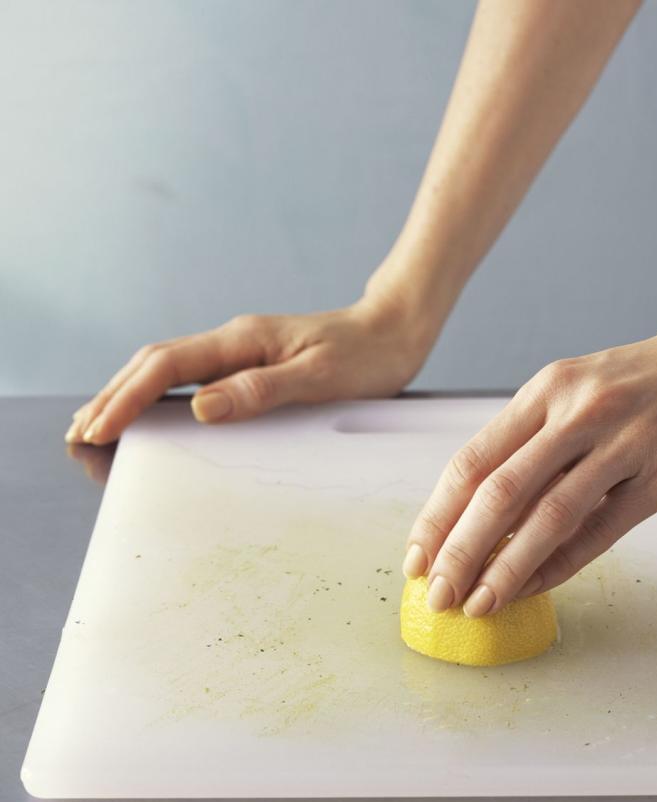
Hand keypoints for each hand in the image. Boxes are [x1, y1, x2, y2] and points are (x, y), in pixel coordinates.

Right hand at [66, 296, 433, 444]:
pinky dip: (162, 396)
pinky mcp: (252, 363)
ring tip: (99, 426)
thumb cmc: (366, 357)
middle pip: (154, 364)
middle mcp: (233, 341)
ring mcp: (240, 350)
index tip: (98, 430)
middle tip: (81, 434)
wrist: (395, 332)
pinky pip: (193, 377)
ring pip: (169, 369)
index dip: (128, 399)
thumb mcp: (318, 378)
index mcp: (242, 340)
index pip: (167, 367)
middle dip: (114, 397)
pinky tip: (156, 414)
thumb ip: (260, 391)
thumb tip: (200, 409)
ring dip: (130, 395)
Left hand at [403, 306, 656, 616]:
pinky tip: (533, 590)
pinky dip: (561, 566)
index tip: (416, 556)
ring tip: (476, 605)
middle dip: (457, 551)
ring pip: (545, 516)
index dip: (437, 514)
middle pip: (497, 491)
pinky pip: (601, 531)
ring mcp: (623, 442)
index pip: (473, 459)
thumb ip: (544, 437)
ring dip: (503, 568)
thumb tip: (494, 503)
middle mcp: (578, 411)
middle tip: (436, 595)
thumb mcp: (591, 387)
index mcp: (550, 389)